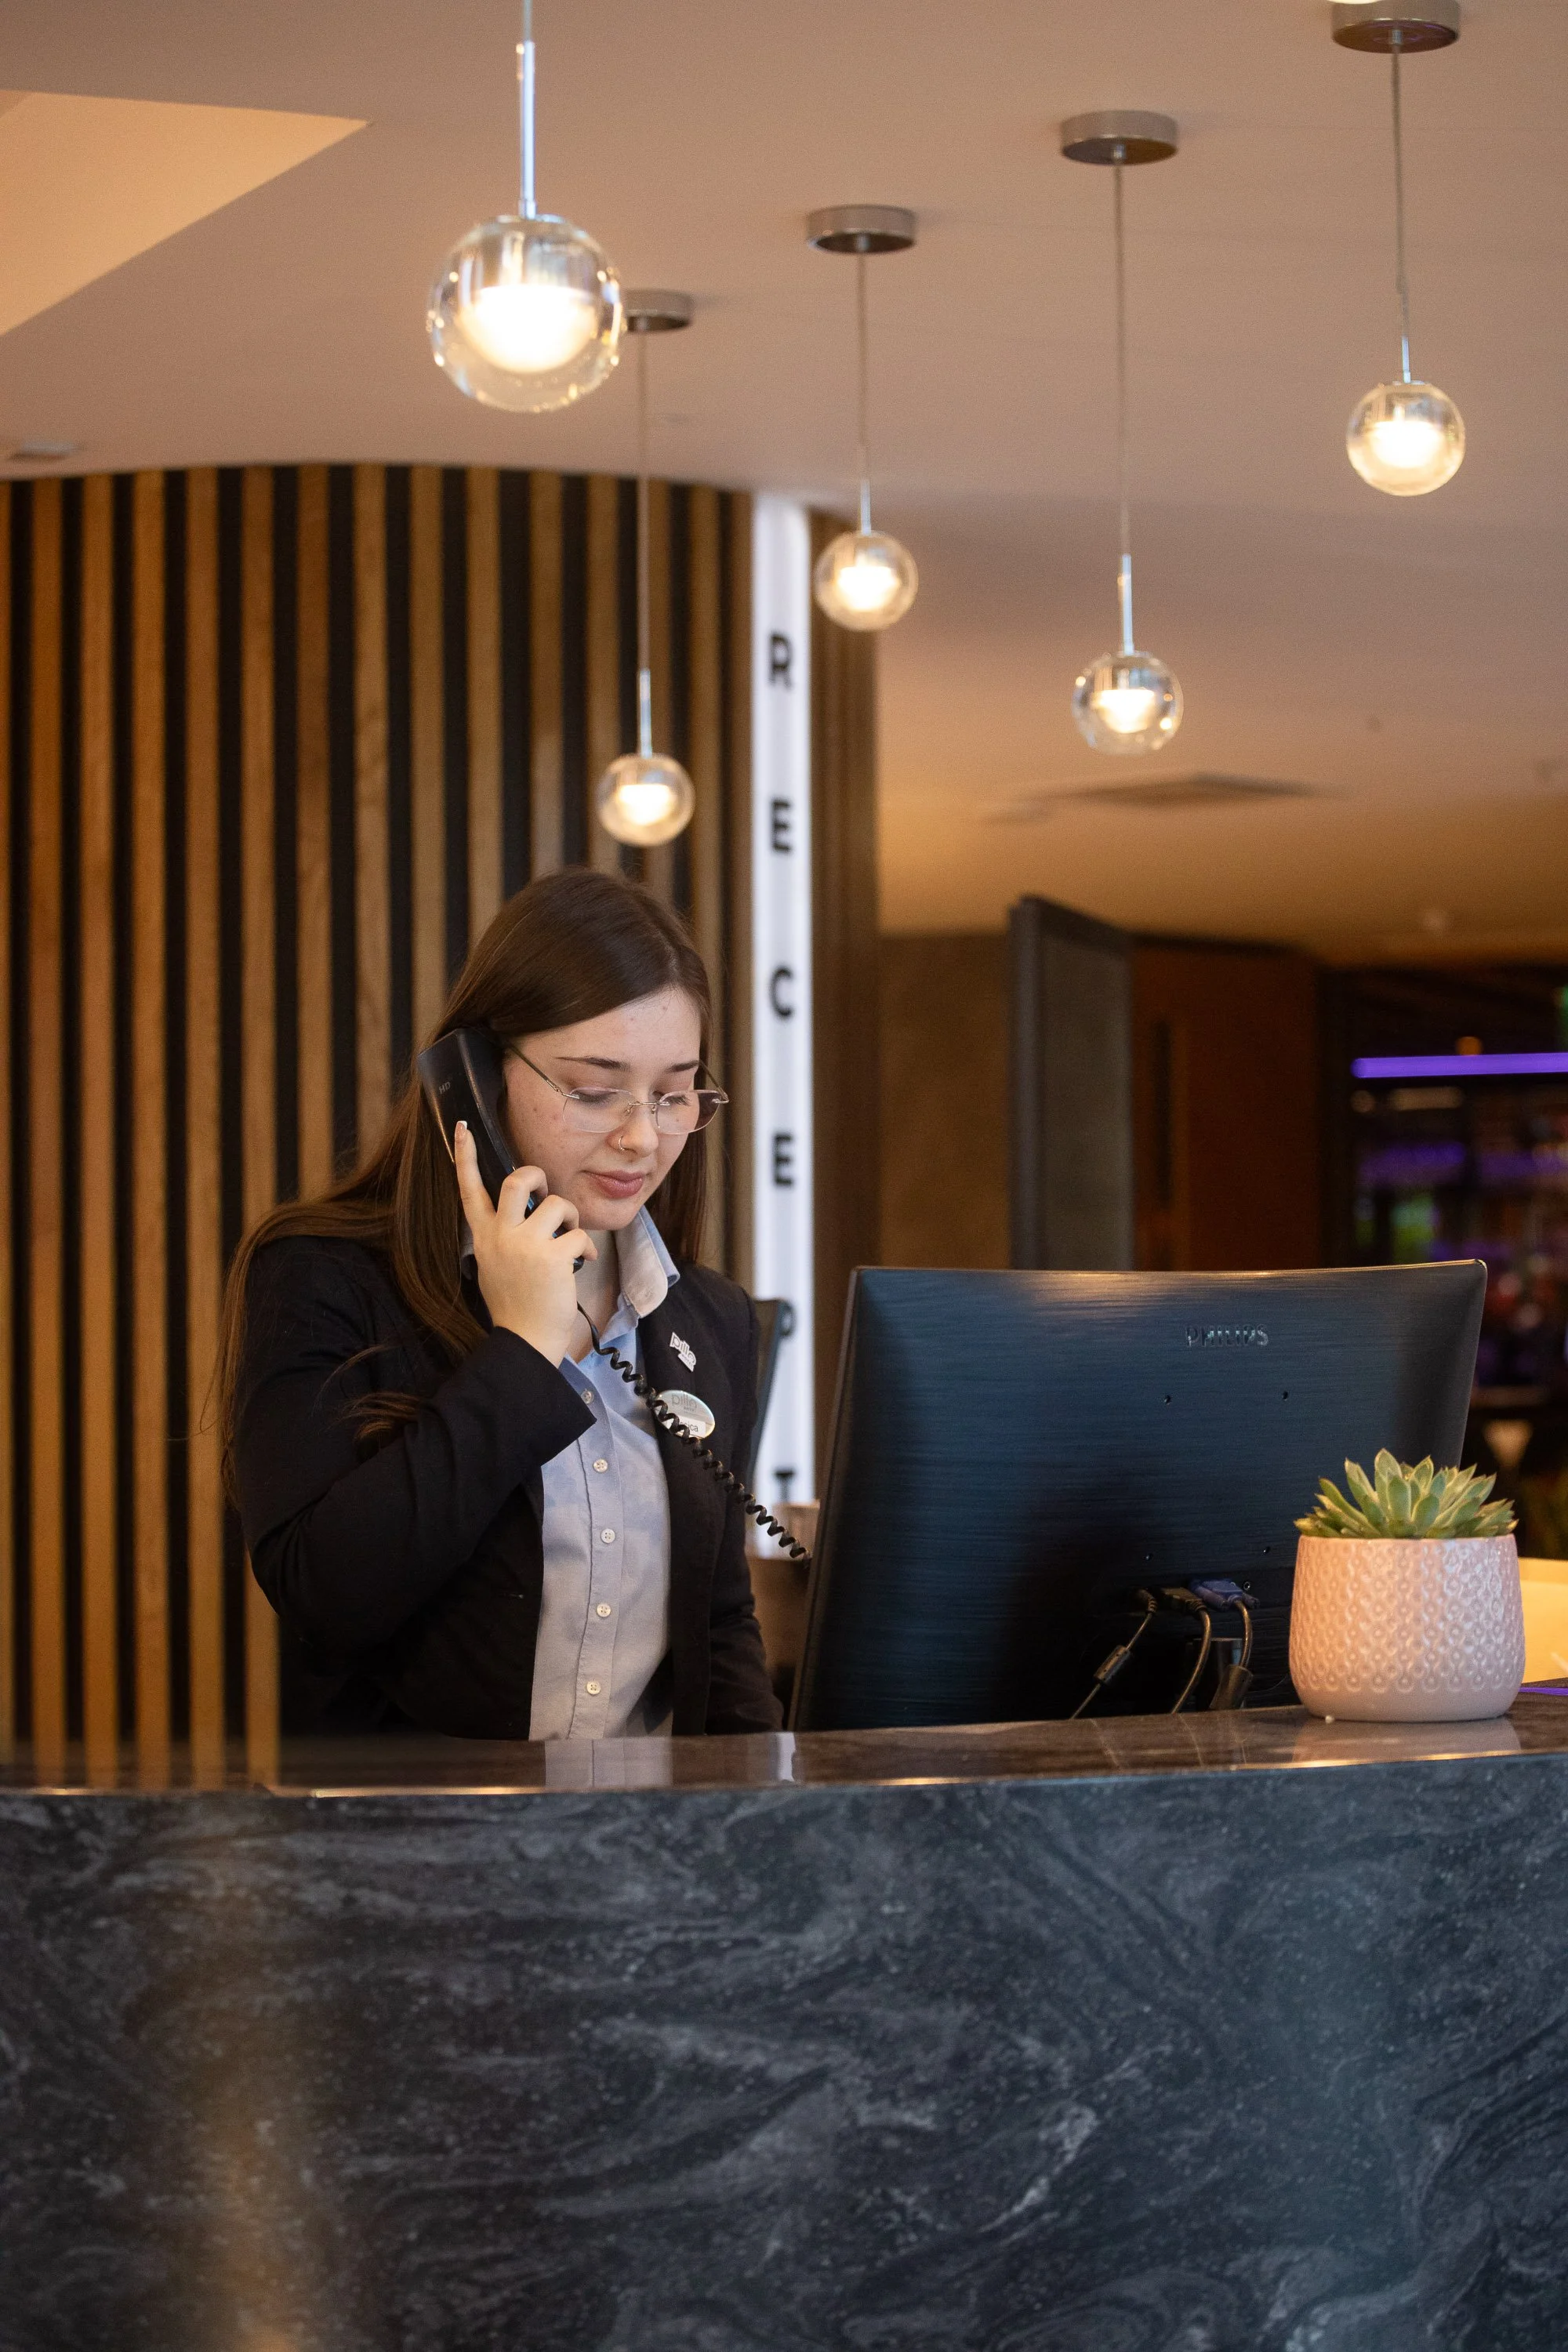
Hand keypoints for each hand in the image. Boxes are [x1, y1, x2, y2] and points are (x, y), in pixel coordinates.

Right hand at [453, 1122, 595, 1365]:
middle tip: (547, 1191)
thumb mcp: (496, 1264)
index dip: (465, 1156)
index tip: (462, 1127)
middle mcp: (500, 1235)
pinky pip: (578, 1235)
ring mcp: (525, 1244)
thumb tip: (532, 1211)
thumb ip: (506, 1234)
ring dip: (572, 1219)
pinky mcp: (551, 1256)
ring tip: (572, 1241)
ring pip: (557, 1204)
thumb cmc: (516, 1303)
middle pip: (517, 1180)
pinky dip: (587, 1248)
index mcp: (483, 1235)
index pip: (468, 1188)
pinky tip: (582, 1263)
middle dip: (538, 1176)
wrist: (525, 1340)